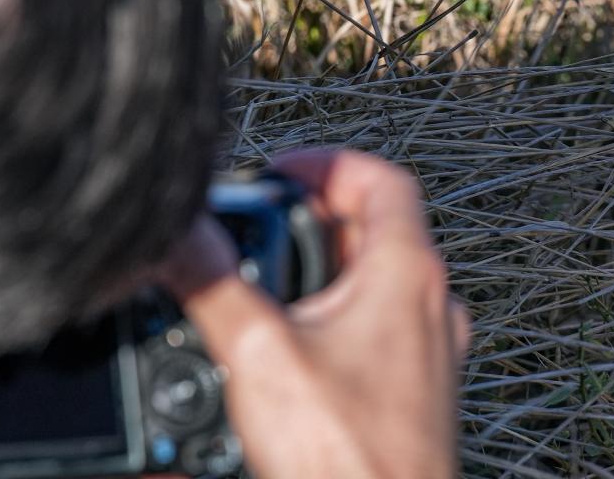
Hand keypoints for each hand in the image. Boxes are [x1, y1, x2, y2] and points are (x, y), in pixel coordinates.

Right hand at [160, 149, 469, 477]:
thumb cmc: (354, 457)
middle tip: (260, 233)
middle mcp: (430, 305)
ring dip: (318, 276)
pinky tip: (288, 353)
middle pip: (373, 230)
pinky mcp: (414, 389)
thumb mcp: (261, 354)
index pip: (381, 179)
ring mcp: (428, 349)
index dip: (328, 163)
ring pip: (374, 284)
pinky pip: (376, 331)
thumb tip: (183, 239)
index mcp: (408, 274)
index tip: (282, 171)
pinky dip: (333, 322)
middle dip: (309, 224)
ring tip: (264, 293)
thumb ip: (216, 285)